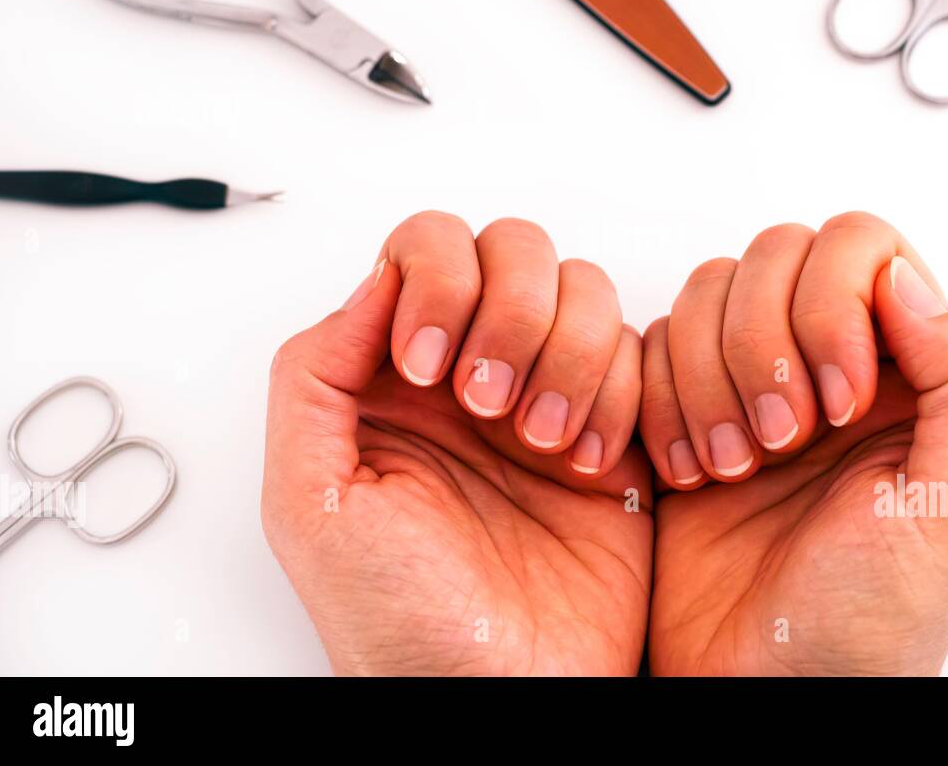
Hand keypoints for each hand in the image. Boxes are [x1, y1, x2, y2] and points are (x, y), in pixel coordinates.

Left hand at [262, 213, 651, 675]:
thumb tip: (378, 280)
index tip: (427, 366)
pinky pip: (638, 355)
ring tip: (541, 446)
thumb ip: (314, 375)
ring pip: (586, 290)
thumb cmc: (398, 621)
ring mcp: (547, 392)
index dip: (439, 283)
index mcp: (394, 375)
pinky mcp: (612, 426)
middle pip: (515, 250)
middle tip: (488, 405)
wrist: (500, 697)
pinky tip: (584, 469)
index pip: (427, 250)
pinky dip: (618, 400)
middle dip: (511, 315)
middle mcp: (473, 370)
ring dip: (569, 359)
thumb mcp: (309, 501)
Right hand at [640, 213, 947, 674]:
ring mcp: (753, 383)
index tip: (838, 398)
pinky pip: (654, 345)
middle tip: (783, 439)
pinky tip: (692, 473)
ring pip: (709, 291)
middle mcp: (828, 365)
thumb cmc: (868, 625)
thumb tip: (905, 280)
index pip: (863, 250)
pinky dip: (662, 404)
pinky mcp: (685, 409)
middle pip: (777, 255)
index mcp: (906, 376)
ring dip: (709, 380)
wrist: (767, 692)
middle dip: (764, 344)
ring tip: (734, 467)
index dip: (833, 304)